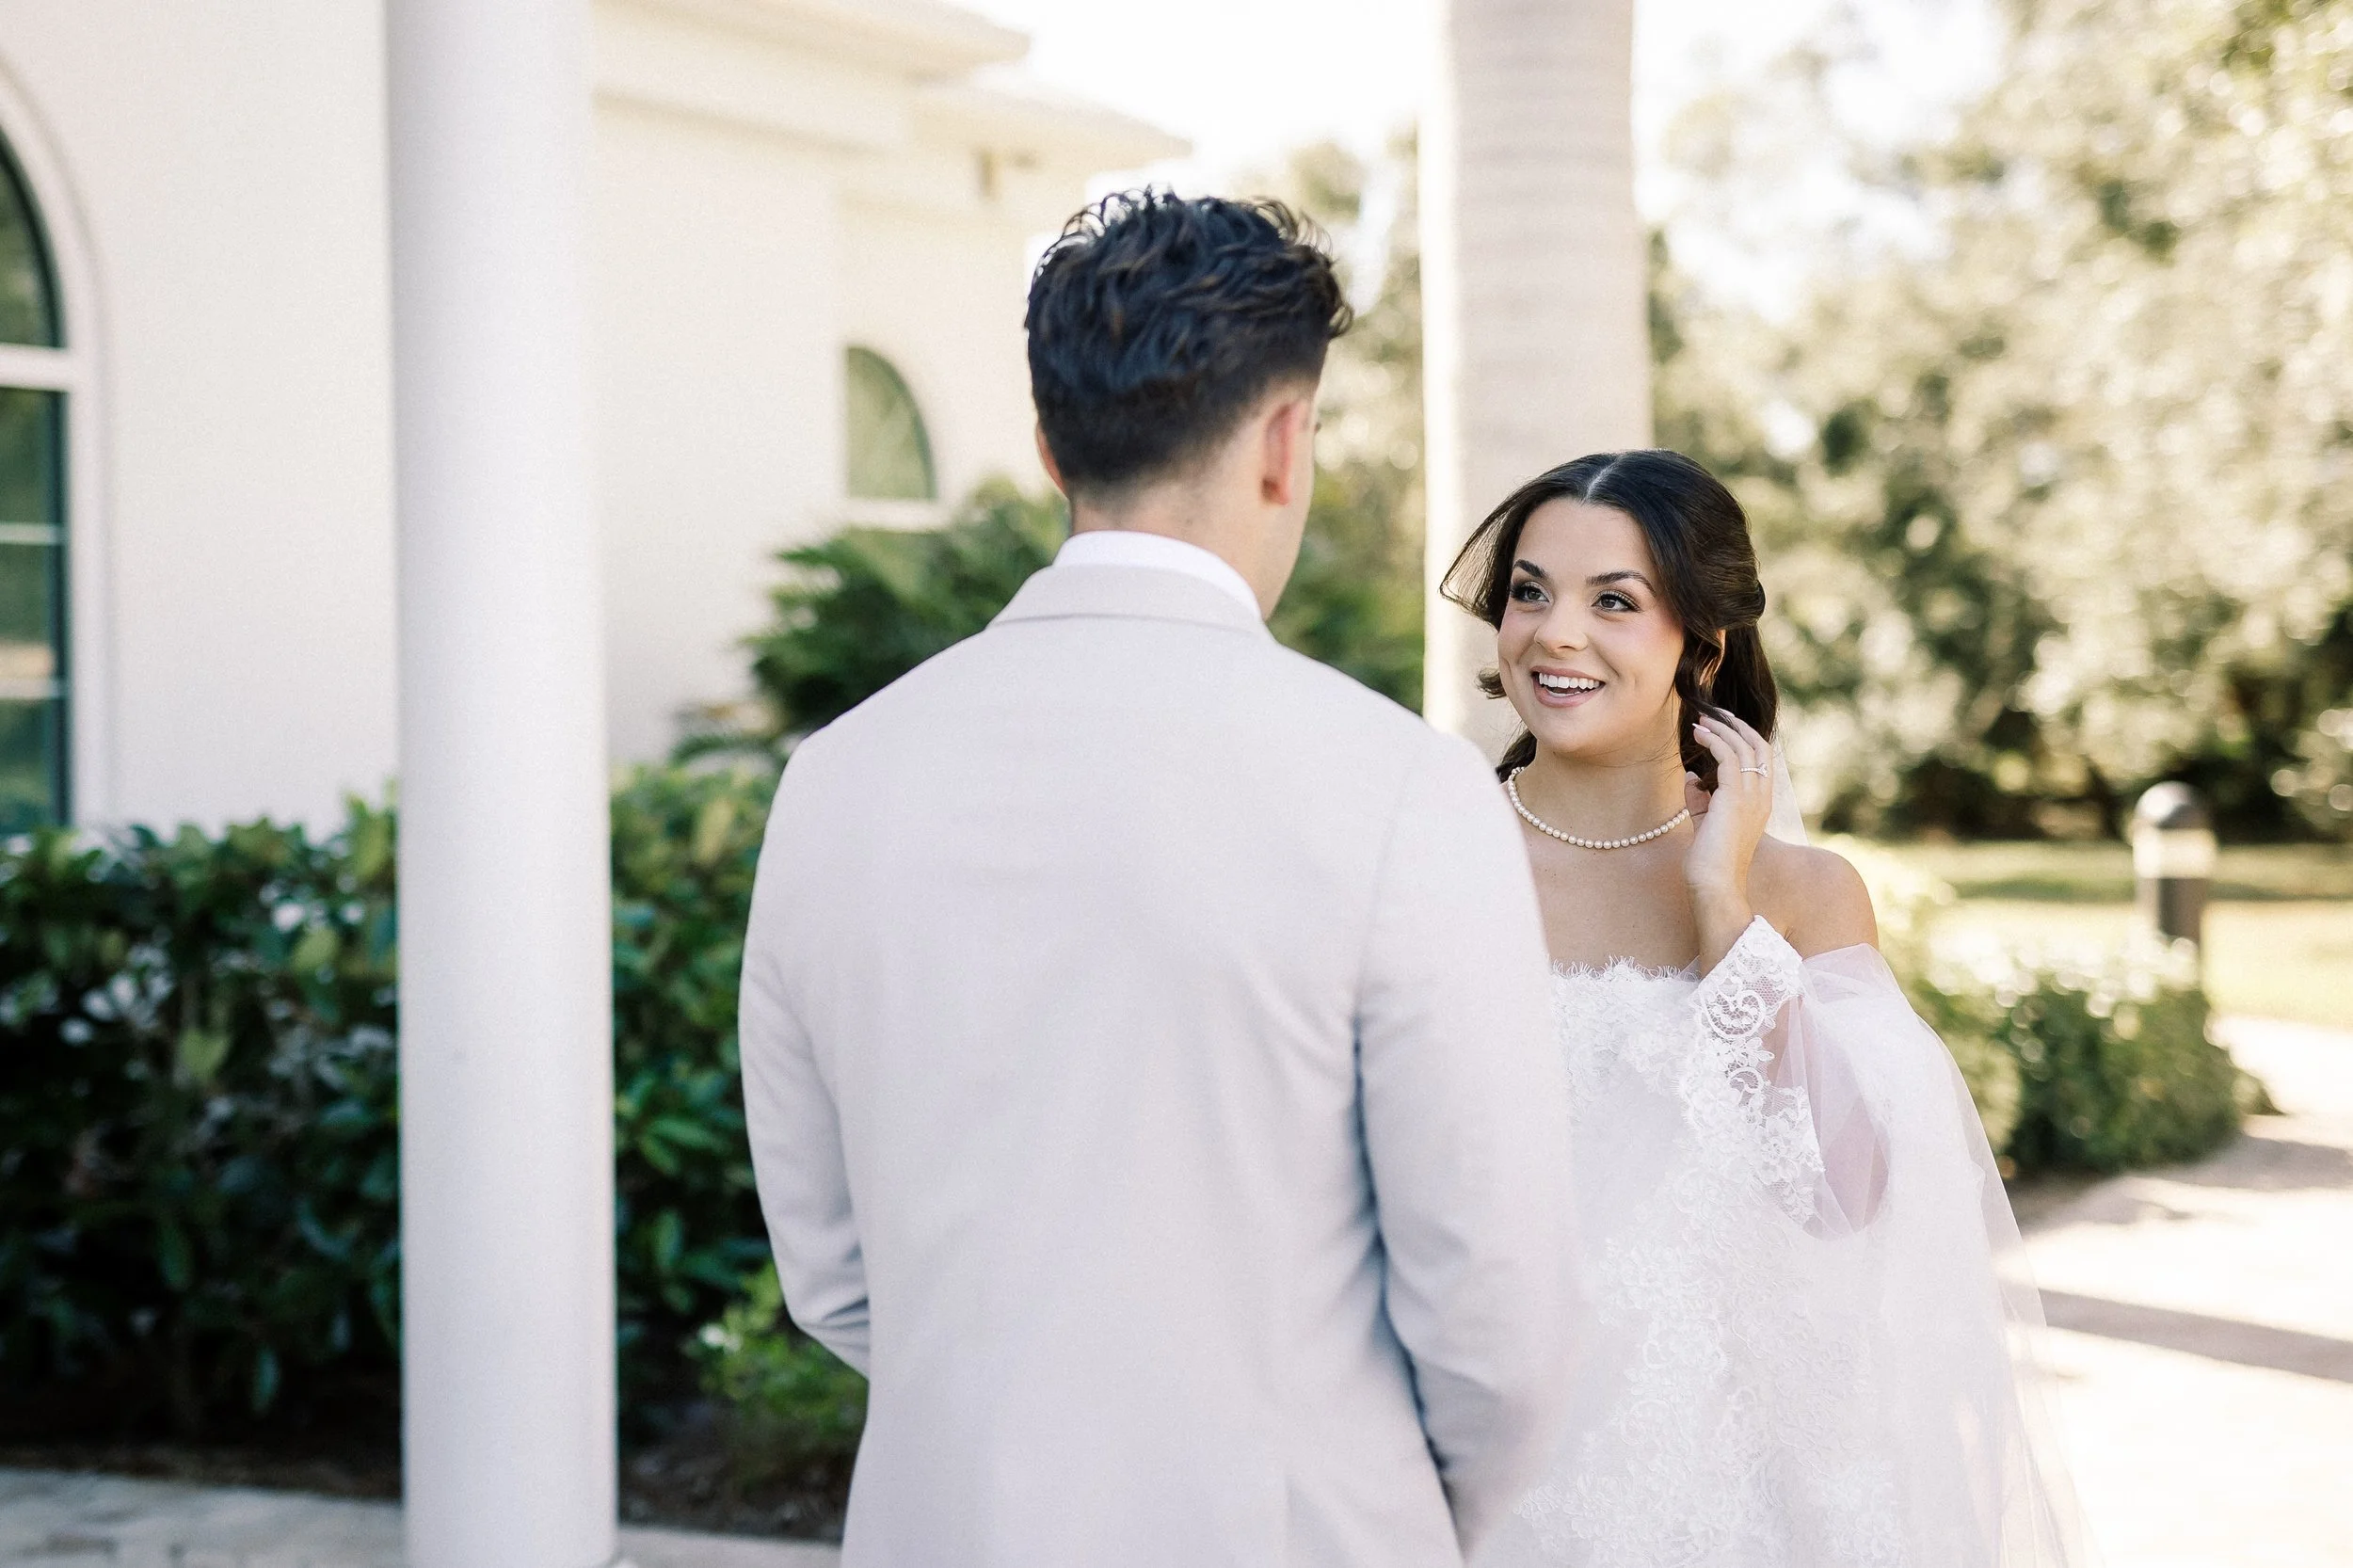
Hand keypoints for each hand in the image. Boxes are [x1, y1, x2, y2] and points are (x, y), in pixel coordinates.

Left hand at [1683, 709, 1774, 965]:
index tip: (1721, 724)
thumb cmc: (1708, 862)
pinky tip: (1699, 735)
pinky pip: (1729, 757)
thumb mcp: (1706, 823)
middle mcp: (1762, 797)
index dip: (1744, 737)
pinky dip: (1714, 741)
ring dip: (1721, 728)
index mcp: (1760, 803)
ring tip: (1700, 719)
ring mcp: (1752, 797)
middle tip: (1713, 712)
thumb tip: (1692, 777)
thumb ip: (1702, 799)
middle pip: (1758, 746)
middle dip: (1736, 725)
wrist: (1714, 886)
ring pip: (1744, 747)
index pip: (1761, 759)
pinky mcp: (1735, 798)